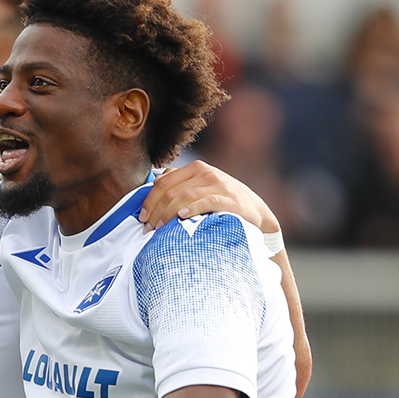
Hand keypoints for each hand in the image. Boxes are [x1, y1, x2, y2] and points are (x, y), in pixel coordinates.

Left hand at [141, 160, 276, 231]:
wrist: (256, 211)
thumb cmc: (224, 201)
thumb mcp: (202, 187)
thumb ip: (181, 182)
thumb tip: (155, 181)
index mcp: (196, 168)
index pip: (163, 182)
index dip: (149, 200)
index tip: (142, 218)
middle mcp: (206, 172)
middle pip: (170, 191)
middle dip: (155, 211)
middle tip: (148, 229)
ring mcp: (219, 185)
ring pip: (183, 197)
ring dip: (167, 215)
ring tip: (160, 229)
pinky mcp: (229, 199)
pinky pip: (205, 202)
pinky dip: (190, 210)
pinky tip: (180, 219)